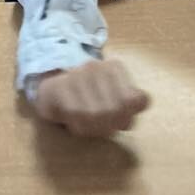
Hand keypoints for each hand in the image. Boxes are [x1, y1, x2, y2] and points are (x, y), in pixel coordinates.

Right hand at [35, 61, 150, 137]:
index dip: (128, 118)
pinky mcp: (58, 87)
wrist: (52, 87)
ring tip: (87, 125)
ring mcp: (76, 74)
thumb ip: (131, 104)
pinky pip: (74, 114)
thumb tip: (142, 100)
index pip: (135, 100)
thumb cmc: (88, 97)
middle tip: (101, 128)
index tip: (119, 123)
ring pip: (94, 114)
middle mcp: (97, 66)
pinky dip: (77, 125)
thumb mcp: (114, 99)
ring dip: (92, 128)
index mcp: (115, 68)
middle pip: (115, 110)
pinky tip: (74, 122)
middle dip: (109, 126)